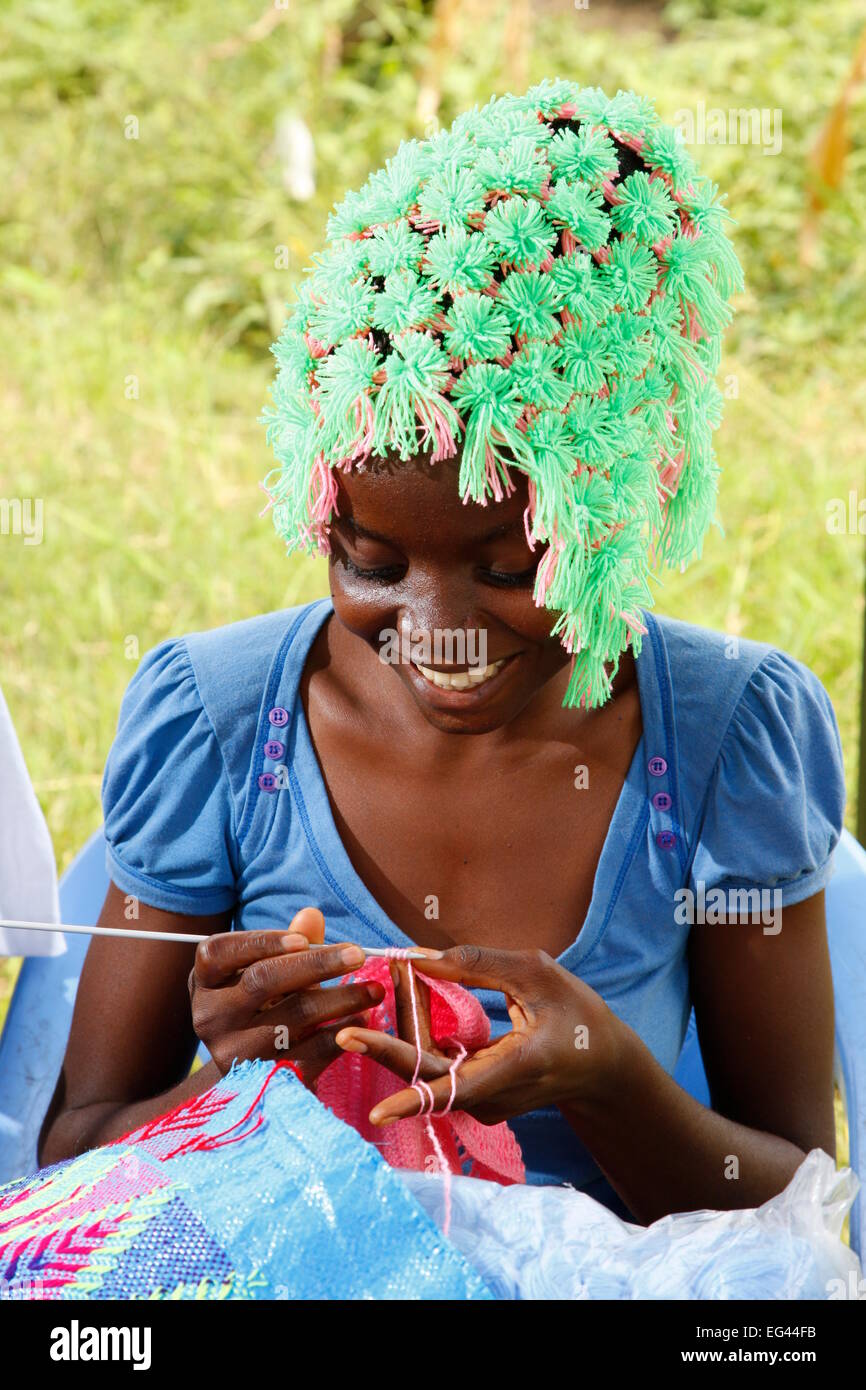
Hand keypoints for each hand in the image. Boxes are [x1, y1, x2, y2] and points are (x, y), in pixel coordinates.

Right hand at [189, 908, 382, 1086]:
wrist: (249, 1070)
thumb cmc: (262, 1003)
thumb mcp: (268, 970)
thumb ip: (291, 943)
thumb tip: (311, 915)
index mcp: (205, 981)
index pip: (220, 952)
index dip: (262, 942)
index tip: (304, 940)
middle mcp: (210, 1016)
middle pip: (262, 981)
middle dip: (316, 965)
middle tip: (358, 955)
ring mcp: (233, 1052)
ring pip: (292, 1019)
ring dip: (341, 1000)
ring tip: (375, 989)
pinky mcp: (262, 1080)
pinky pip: (308, 1054)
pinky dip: (340, 1035)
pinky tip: (364, 1021)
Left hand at [335, 945, 624, 1125]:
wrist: (602, 1065)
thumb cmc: (577, 1013)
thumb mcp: (536, 973)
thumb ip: (476, 965)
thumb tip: (418, 958)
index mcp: (515, 1069)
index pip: (454, 1093)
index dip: (411, 1101)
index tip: (377, 1111)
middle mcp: (493, 1096)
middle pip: (424, 1077)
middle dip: (387, 1040)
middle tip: (361, 1002)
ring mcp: (483, 1102)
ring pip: (425, 1068)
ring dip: (406, 1021)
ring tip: (400, 973)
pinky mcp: (475, 1096)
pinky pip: (435, 1066)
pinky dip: (421, 1029)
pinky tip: (416, 991)